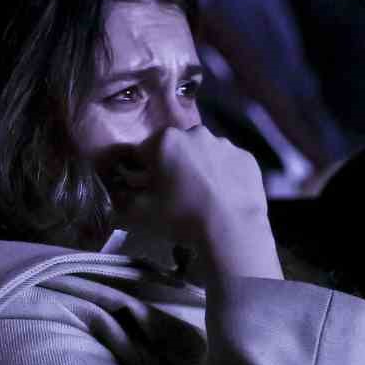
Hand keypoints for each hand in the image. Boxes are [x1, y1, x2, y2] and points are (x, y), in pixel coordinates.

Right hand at [115, 127, 281, 284]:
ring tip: (202, 197)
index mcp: (165, 140)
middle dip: (172, 165)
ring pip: (204, 153)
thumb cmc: (180, 217)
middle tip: (175, 194)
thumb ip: (122, 199)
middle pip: (176, 147)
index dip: (142, 171)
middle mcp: (195, 133)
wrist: (231, 231)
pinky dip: (223, 174)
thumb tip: (118, 194)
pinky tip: (223, 197)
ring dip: (199, 167)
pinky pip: (228, 163)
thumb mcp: (140, 213)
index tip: (147, 188)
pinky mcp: (247, 157)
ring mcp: (225, 143)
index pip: (144, 151)